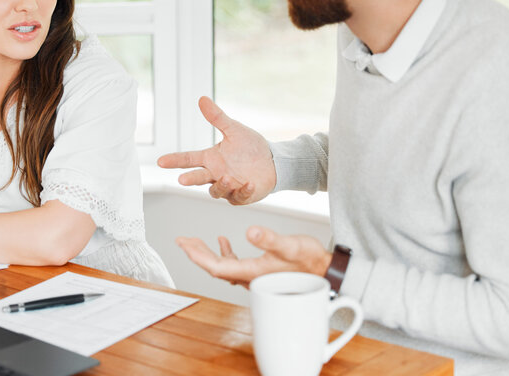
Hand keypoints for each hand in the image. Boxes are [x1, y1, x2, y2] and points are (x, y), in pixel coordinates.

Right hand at [157, 96, 275, 204]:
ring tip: (228, 178)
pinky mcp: (241, 196)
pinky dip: (243, 191)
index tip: (161, 161)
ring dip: (221, 185)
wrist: (273, 161)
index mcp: (211, 159)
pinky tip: (249, 183)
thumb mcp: (234, 130)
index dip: (174, 160)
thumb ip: (217, 117)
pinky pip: (238, 196)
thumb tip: (202, 99)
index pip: (188, 159)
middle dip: (190, 179)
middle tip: (182, 179)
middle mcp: (216, 174)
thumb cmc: (251, 147)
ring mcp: (227, 187)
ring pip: (217, 190)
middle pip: (198, 178)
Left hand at [176, 226, 331, 288]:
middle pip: (215, 267)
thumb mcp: (290, 245)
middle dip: (197, 254)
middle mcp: (250, 277)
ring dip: (208, 253)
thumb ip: (270, 239)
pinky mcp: (260, 270)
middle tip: (182, 241)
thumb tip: (251, 231)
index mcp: (252, 272)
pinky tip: (224, 241)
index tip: (185, 245)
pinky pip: (236, 264)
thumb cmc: (309, 261)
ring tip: (195, 241)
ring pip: (223, 266)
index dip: (199, 256)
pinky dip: (226, 252)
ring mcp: (254, 275)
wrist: (326, 272)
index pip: (217, 267)